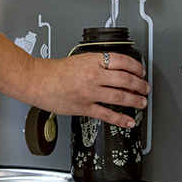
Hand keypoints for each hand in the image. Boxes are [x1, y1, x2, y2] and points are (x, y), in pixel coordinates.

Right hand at [27, 52, 148, 127]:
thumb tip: (113, 72)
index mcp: (92, 61)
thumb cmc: (52, 71)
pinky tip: (128, 121)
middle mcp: (93, 76)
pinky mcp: (84, 107)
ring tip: (141, 102)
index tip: (140, 71)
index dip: (136, 67)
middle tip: (144, 87)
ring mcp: (89, 93)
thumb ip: (95, 65)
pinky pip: (107, 114)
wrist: (36, 81)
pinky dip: (120, 119)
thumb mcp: (78, 59)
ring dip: (134, 100)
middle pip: (125, 79)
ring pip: (120, 96)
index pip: (122, 61)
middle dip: (139, 84)